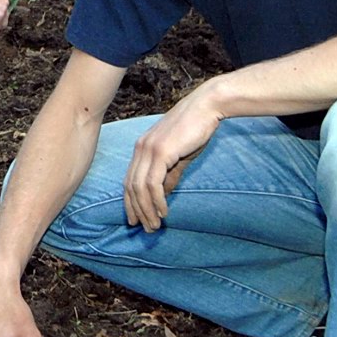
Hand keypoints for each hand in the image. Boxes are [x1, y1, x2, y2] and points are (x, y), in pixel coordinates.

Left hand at [120, 92, 221, 231]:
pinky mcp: (160, 152)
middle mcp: (140, 148)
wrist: (206, 107)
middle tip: (146, 229)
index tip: (135, 219)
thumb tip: (164, 194)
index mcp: (142, 148)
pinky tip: (163, 211)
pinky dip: (156, 200)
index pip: (129, 180)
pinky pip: (152, 183)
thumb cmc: (195, 129)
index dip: (130, 202)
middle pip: (130, 186)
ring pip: (139, 188)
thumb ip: (170, 174)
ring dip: (146, 210)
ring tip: (155, 225)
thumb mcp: (180, 156)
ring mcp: (148, 149)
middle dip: (137, 210)